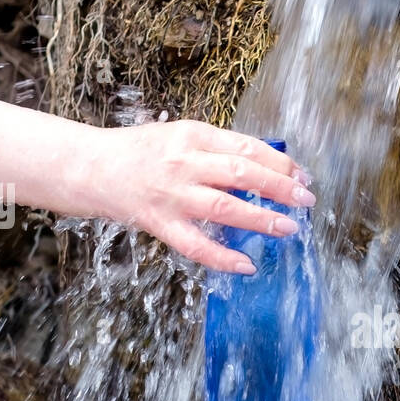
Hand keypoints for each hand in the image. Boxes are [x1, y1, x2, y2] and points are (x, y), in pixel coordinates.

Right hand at [81, 119, 315, 274]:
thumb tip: (267, 165)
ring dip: (261, 219)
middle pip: (241, 173)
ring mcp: (172, 195)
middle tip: (307, 200)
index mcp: (192, 134)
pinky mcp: (160, 223)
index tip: (302, 176)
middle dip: (280, 187)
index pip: (246, 147)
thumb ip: (218, 149)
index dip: (280, 162)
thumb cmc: (142, 152)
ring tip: (288, 228)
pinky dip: (223, 258)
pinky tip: (247, 266)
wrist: (92, 167)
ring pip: (225, 207)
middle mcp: (184, 163)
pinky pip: (196, 245)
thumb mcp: (180, 136)